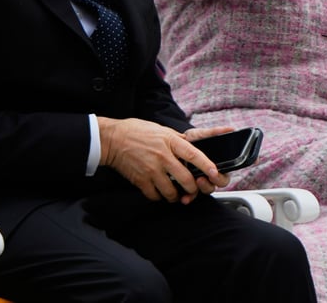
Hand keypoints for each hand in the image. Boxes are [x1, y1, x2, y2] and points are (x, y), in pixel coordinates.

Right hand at [98, 118, 230, 203]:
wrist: (112, 139)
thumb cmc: (138, 131)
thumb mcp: (163, 130)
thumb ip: (178, 140)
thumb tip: (193, 146)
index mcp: (170, 141)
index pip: (193, 155)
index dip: (206, 165)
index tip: (214, 172)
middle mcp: (162, 156)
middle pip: (185, 178)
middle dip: (193, 188)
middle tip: (194, 189)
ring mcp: (151, 169)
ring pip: (171, 191)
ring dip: (176, 196)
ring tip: (177, 194)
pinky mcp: (140, 180)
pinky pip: (155, 196)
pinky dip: (160, 197)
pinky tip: (160, 193)